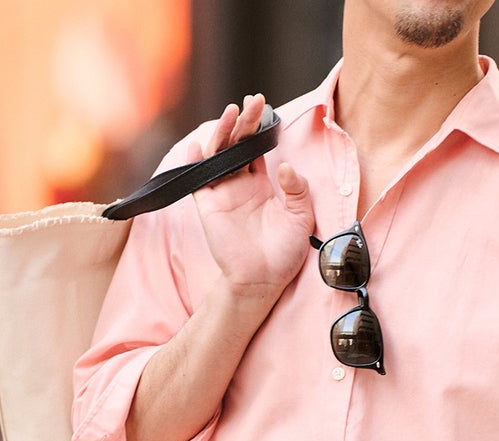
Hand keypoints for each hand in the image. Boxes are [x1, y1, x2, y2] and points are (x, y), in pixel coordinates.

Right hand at [188, 93, 314, 294]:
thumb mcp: (302, 218)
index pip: (256, 147)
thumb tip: (286, 166)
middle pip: (237, 144)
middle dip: (244, 122)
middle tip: (252, 102)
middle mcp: (240, 185)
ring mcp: (222, 193)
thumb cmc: (284, 254)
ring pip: (217, 154)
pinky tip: (199, 144)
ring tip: (231, 113)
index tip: (263, 107)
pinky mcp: (208, 206)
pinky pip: (198, 180)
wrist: (263, 281)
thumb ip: (298, 191)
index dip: (258, 127)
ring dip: (222, 132)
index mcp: (261, 185)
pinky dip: (196, 161)